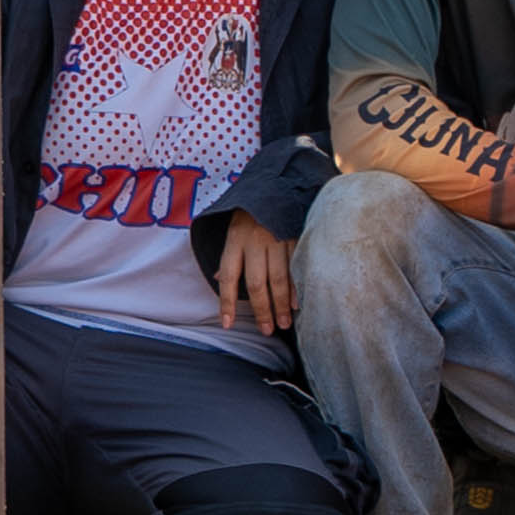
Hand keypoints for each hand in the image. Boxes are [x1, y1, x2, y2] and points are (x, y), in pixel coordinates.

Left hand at [215, 222, 297, 336]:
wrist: (274, 184)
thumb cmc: (250, 213)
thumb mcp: (232, 229)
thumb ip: (228, 255)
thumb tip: (217, 279)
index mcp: (234, 240)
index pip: (227, 277)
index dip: (227, 303)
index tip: (228, 324)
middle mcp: (254, 242)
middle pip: (255, 283)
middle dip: (261, 310)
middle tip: (266, 330)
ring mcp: (276, 239)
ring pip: (277, 279)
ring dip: (280, 305)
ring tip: (283, 324)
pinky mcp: (294, 237)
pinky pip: (295, 267)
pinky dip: (296, 288)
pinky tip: (296, 305)